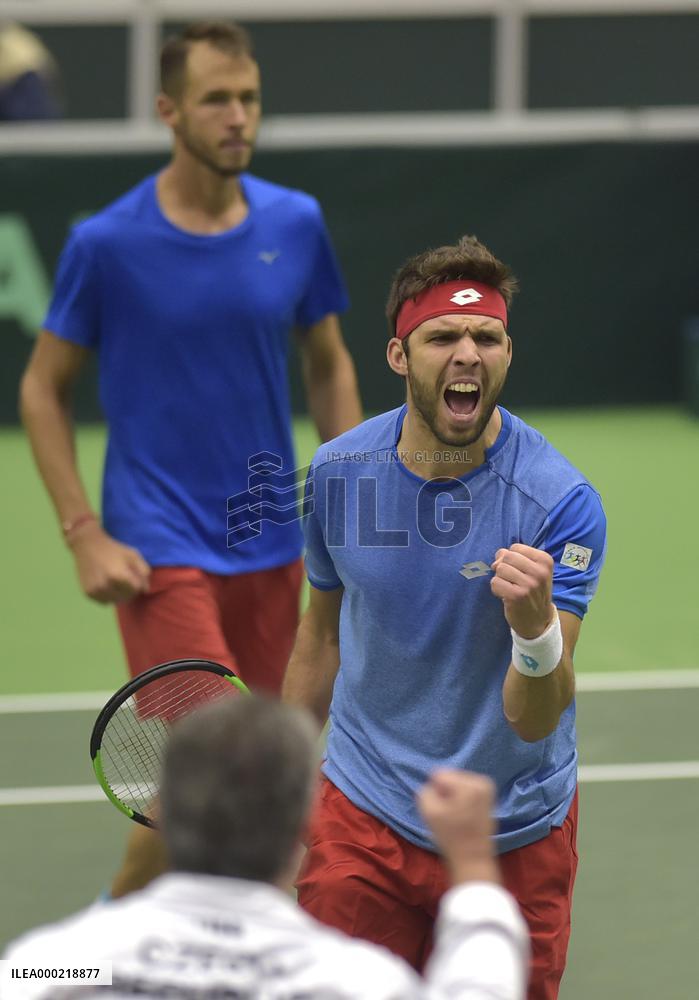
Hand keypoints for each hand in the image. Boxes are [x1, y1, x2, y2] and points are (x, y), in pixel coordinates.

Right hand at [68, 523, 150, 603]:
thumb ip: (143, 571)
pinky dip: (108, 596)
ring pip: (116, 601)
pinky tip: (106, 584)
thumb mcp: (133, 554)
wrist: (87, 545)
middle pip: (127, 597)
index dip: (138, 583)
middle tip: (125, 579)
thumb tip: (145, 590)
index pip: (136, 589)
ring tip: (115, 582)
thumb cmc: (114, 549)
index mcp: (118, 575)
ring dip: (119, 595)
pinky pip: (104, 602)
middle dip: (130, 590)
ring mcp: (95, 590)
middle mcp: (106, 585)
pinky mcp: (88, 593)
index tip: (134, 576)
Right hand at [417, 770, 499, 885]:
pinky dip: (463, 799)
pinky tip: (464, 815)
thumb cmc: (450, 836)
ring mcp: (487, 788)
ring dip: (454, 796)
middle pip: (450, 776)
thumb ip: (426, 790)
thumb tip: (434, 786)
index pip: (439, 775)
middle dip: (446, 793)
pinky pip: (467, 789)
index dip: (436, 792)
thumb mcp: (428, 811)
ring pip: (458, 782)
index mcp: (469, 785)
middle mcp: (482, 782)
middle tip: (449, 814)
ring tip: (457, 816)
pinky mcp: (489, 796)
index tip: (442, 810)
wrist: (472, 858)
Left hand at [491, 543, 555, 638]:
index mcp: (545, 561)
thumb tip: (498, 556)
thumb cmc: (533, 592)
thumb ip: (514, 557)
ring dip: (500, 578)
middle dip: (504, 567)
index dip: (511, 558)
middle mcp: (539, 572)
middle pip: (507, 557)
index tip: (518, 570)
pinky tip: (506, 596)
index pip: (515, 547)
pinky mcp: (516, 596)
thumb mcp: (531, 571)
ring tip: (510, 588)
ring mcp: (529, 584)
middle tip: (511, 580)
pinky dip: (496, 589)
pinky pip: (495, 582)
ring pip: (500, 569)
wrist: (539, 621)